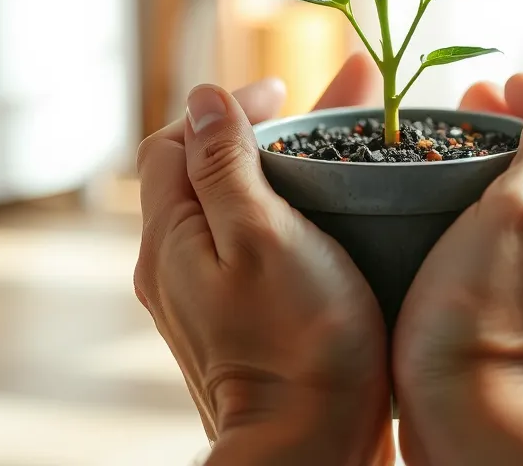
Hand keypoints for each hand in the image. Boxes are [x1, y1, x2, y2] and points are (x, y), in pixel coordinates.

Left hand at [134, 54, 394, 465]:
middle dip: (270, 124)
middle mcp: (180, 262)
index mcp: (173, 238)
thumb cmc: (298, 341)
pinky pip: (259, 236)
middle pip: (213, 167)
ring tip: (350, 130)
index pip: (176, 142)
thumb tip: (202, 98)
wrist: (311, 450)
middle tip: (333, 97)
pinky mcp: (245, 314)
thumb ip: (224, 165)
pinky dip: (294, 201)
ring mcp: (210, 292)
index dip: (225, 107)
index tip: (283, 93)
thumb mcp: (261, 237)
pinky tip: (338, 197)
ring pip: (242, 200)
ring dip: (289, 157)